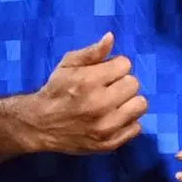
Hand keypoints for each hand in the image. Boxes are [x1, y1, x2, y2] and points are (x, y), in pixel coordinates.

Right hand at [17, 32, 147, 154]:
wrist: (41, 124)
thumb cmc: (56, 90)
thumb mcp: (67, 64)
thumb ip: (91, 52)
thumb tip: (111, 37)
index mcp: (88, 81)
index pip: (125, 65)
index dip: (115, 66)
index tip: (105, 72)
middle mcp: (99, 104)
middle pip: (134, 84)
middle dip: (122, 82)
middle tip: (109, 88)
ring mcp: (106, 127)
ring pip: (140, 105)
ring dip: (129, 102)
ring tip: (115, 103)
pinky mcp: (109, 143)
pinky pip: (136, 127)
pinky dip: (127, 121)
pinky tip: (113, 118)